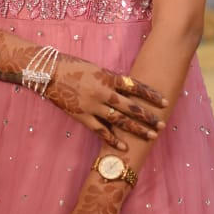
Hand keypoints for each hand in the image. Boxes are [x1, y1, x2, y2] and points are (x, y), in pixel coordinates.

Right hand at [46, 54, 166, 149]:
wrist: (48, 72)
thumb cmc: (73, 66)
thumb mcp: (97, 68)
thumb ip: (112, 80)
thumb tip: (130, 90)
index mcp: (108, 77)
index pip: (135, 86)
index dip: (151, 94)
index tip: (165, 101)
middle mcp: (103, 92)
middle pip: (131, 107)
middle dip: (148, 116)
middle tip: (163, 124)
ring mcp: (93, 105)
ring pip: (119, 121)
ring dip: (137, 129)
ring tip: (151, 135)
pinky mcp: (82, 116)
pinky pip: (100, 130)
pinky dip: (113, 139)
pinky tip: (124, 147)